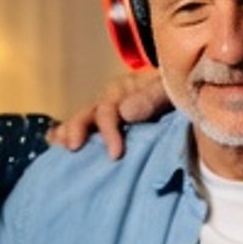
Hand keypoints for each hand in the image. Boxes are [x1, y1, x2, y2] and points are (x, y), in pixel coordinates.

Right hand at [45, 72, 170, 155]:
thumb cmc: (179, 93)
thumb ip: (151, 98)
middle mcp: (111, 100)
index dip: (109, 131)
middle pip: (88, 113)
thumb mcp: (170, 90)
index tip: (114, 154)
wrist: (188, 97)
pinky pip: (83, 129)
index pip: (108, 110)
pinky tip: (53, 143)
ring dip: (68, 132)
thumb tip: (125, 112)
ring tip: (58, 145)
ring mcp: (106, 113)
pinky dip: (65, 134)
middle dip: (78, 130)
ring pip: (81, 121)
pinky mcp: (107, 128)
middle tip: (73, 147)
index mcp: (125, 89)